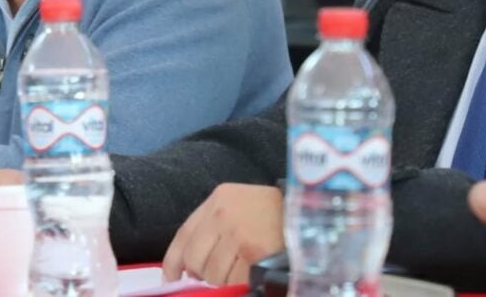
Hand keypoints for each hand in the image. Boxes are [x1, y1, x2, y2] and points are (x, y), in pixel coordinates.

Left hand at [162, 183, 283, 285]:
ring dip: (224, 282)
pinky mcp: (253, 251)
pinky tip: (252, 277)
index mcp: (217, 199)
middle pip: (195, 259)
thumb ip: (214, 229)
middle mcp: (222, 213)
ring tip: (241, 272)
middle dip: (203, 275)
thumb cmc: (276, 215)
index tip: (171, 279)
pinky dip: (239, 285)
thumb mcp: (240, 207)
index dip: (173, 262)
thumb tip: (189, 269)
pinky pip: (234, 281)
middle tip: (220, 276)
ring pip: (213, 275)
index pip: (184, 234)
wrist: (314, 215)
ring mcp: (237, 232)